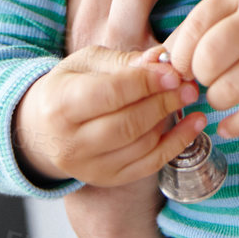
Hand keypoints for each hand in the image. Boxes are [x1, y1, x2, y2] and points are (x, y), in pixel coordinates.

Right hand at [14, 44, 197, 184]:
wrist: (44, 127)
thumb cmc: (70, 86)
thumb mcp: (88, 62)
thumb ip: (125, 60)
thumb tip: (160, 58)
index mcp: (60, 105)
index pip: (109, 94)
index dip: (145, 83)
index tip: (173, 72)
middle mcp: (70, 143)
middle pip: (127, 124)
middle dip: (163, 103)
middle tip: (188, 85)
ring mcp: (88, 167)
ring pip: (140, 146)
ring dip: (171, 120)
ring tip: (188, 97)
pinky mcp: (108, 179)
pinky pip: (148, 165)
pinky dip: (176, 144)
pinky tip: (194, 124)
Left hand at [161, 0, 238, 137]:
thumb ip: (199, 26)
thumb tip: (159, 63)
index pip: (195, 25)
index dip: (180, 54)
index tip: (183, 65)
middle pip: (208, 59)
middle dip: (199, 77)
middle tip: (207, 78)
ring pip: (227, 91)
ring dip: (217, 100)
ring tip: (225, 92)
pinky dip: (233, 126)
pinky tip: (230, 122)